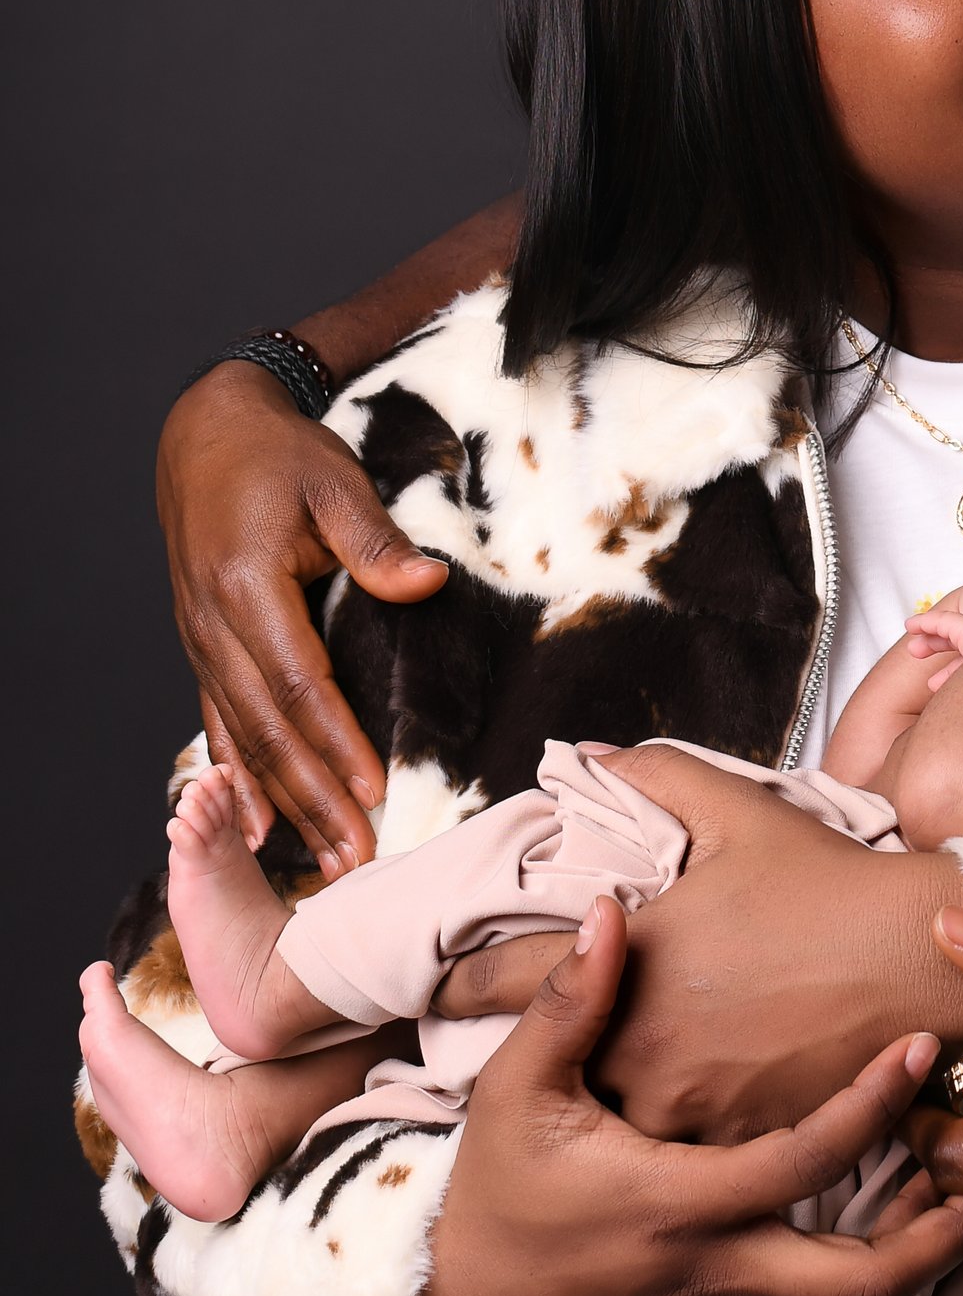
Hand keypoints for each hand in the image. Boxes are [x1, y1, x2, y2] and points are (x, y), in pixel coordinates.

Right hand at [158, 362, 449, 874]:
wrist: (206, 435)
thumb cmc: (277, 456)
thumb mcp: (332, 479)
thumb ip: (375, 539)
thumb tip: (427, 583)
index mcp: (247, 588)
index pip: (299, 684)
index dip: (336, 743)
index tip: (373, 793)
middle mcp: (214, 626)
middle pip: (268, 730)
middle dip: (313, 799)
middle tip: (356, 857)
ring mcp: (201, 642)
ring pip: (241, 738)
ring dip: (282, 804)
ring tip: (322, 860)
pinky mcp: (203, 648)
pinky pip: (217, 725)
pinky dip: (237, 781)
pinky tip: (256, 828)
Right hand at [425, 898, 962, 1295]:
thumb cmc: (496, 1193)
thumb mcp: (520, 1093)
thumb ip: (572, 1002)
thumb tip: (611, 911)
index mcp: (679, 1204)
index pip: (808, 1159)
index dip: (875, 1103)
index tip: (920, 1047)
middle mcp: (717, 1272)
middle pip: (864, 1281)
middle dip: (938, 1235)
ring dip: (912, 1254)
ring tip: (954, 1186)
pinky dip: (863, 1274)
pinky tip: (884, 1217)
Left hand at [432, 744, 962, 1141]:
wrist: (923, 963)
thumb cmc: (830, 885)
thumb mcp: (740, 812)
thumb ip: (654, 774)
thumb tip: (587, 754)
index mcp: (625, 962)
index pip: (501, 978)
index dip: (456, 980)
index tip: (429, 984)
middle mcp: (638, 1046)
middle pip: (552, 1064)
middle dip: (536, 1056)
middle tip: (516, 1054)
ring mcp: (684, 1106)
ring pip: (612, 1122)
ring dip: (602, 1109)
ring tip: (581, 1110)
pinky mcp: (735, 1149)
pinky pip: (680, 1155)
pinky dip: (670, 1140)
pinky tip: (666, 1134)